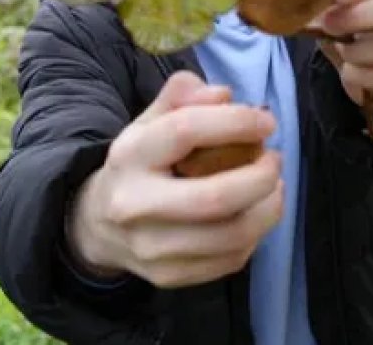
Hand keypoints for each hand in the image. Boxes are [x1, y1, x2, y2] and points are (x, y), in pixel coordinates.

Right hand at [65, 71, 284, 287]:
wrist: (98, 225)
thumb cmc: (138, 165)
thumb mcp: (149, 122)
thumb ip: (182, 97)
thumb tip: (223, 95)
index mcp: (129, 156)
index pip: (186, 131)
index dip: (236, 122)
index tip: (267, 121)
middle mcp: (135, 205)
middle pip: (215, 198)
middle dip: (261, 177)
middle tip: (275, 159)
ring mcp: (151, 248)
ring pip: (231, 236)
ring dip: (268, 208)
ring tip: (275, 186)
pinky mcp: (169, 276)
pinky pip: (231, 259)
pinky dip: (256, 234)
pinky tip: (257, 213)